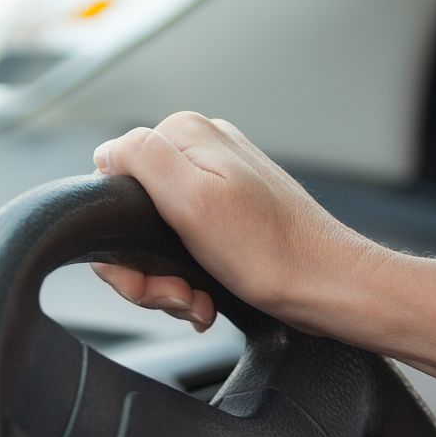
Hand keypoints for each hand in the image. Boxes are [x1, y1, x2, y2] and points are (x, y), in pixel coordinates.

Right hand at [90, 111, 382, 335]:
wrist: (330, 289)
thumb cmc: (273, 254)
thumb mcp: (194, 199)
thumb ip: (142, 159)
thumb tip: (106, 150)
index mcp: (188, 136)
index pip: (112, 179)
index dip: (120, 238)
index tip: (148, 273)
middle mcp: (203, 153)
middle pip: (134, 215)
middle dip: (146, 268)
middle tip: (175, 294)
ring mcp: (218, 185)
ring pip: (157, 239)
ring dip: (168, 282)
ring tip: (197, 300)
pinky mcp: (230, 219)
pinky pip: (185, 250)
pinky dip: (190, 282)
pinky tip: (208, 297)